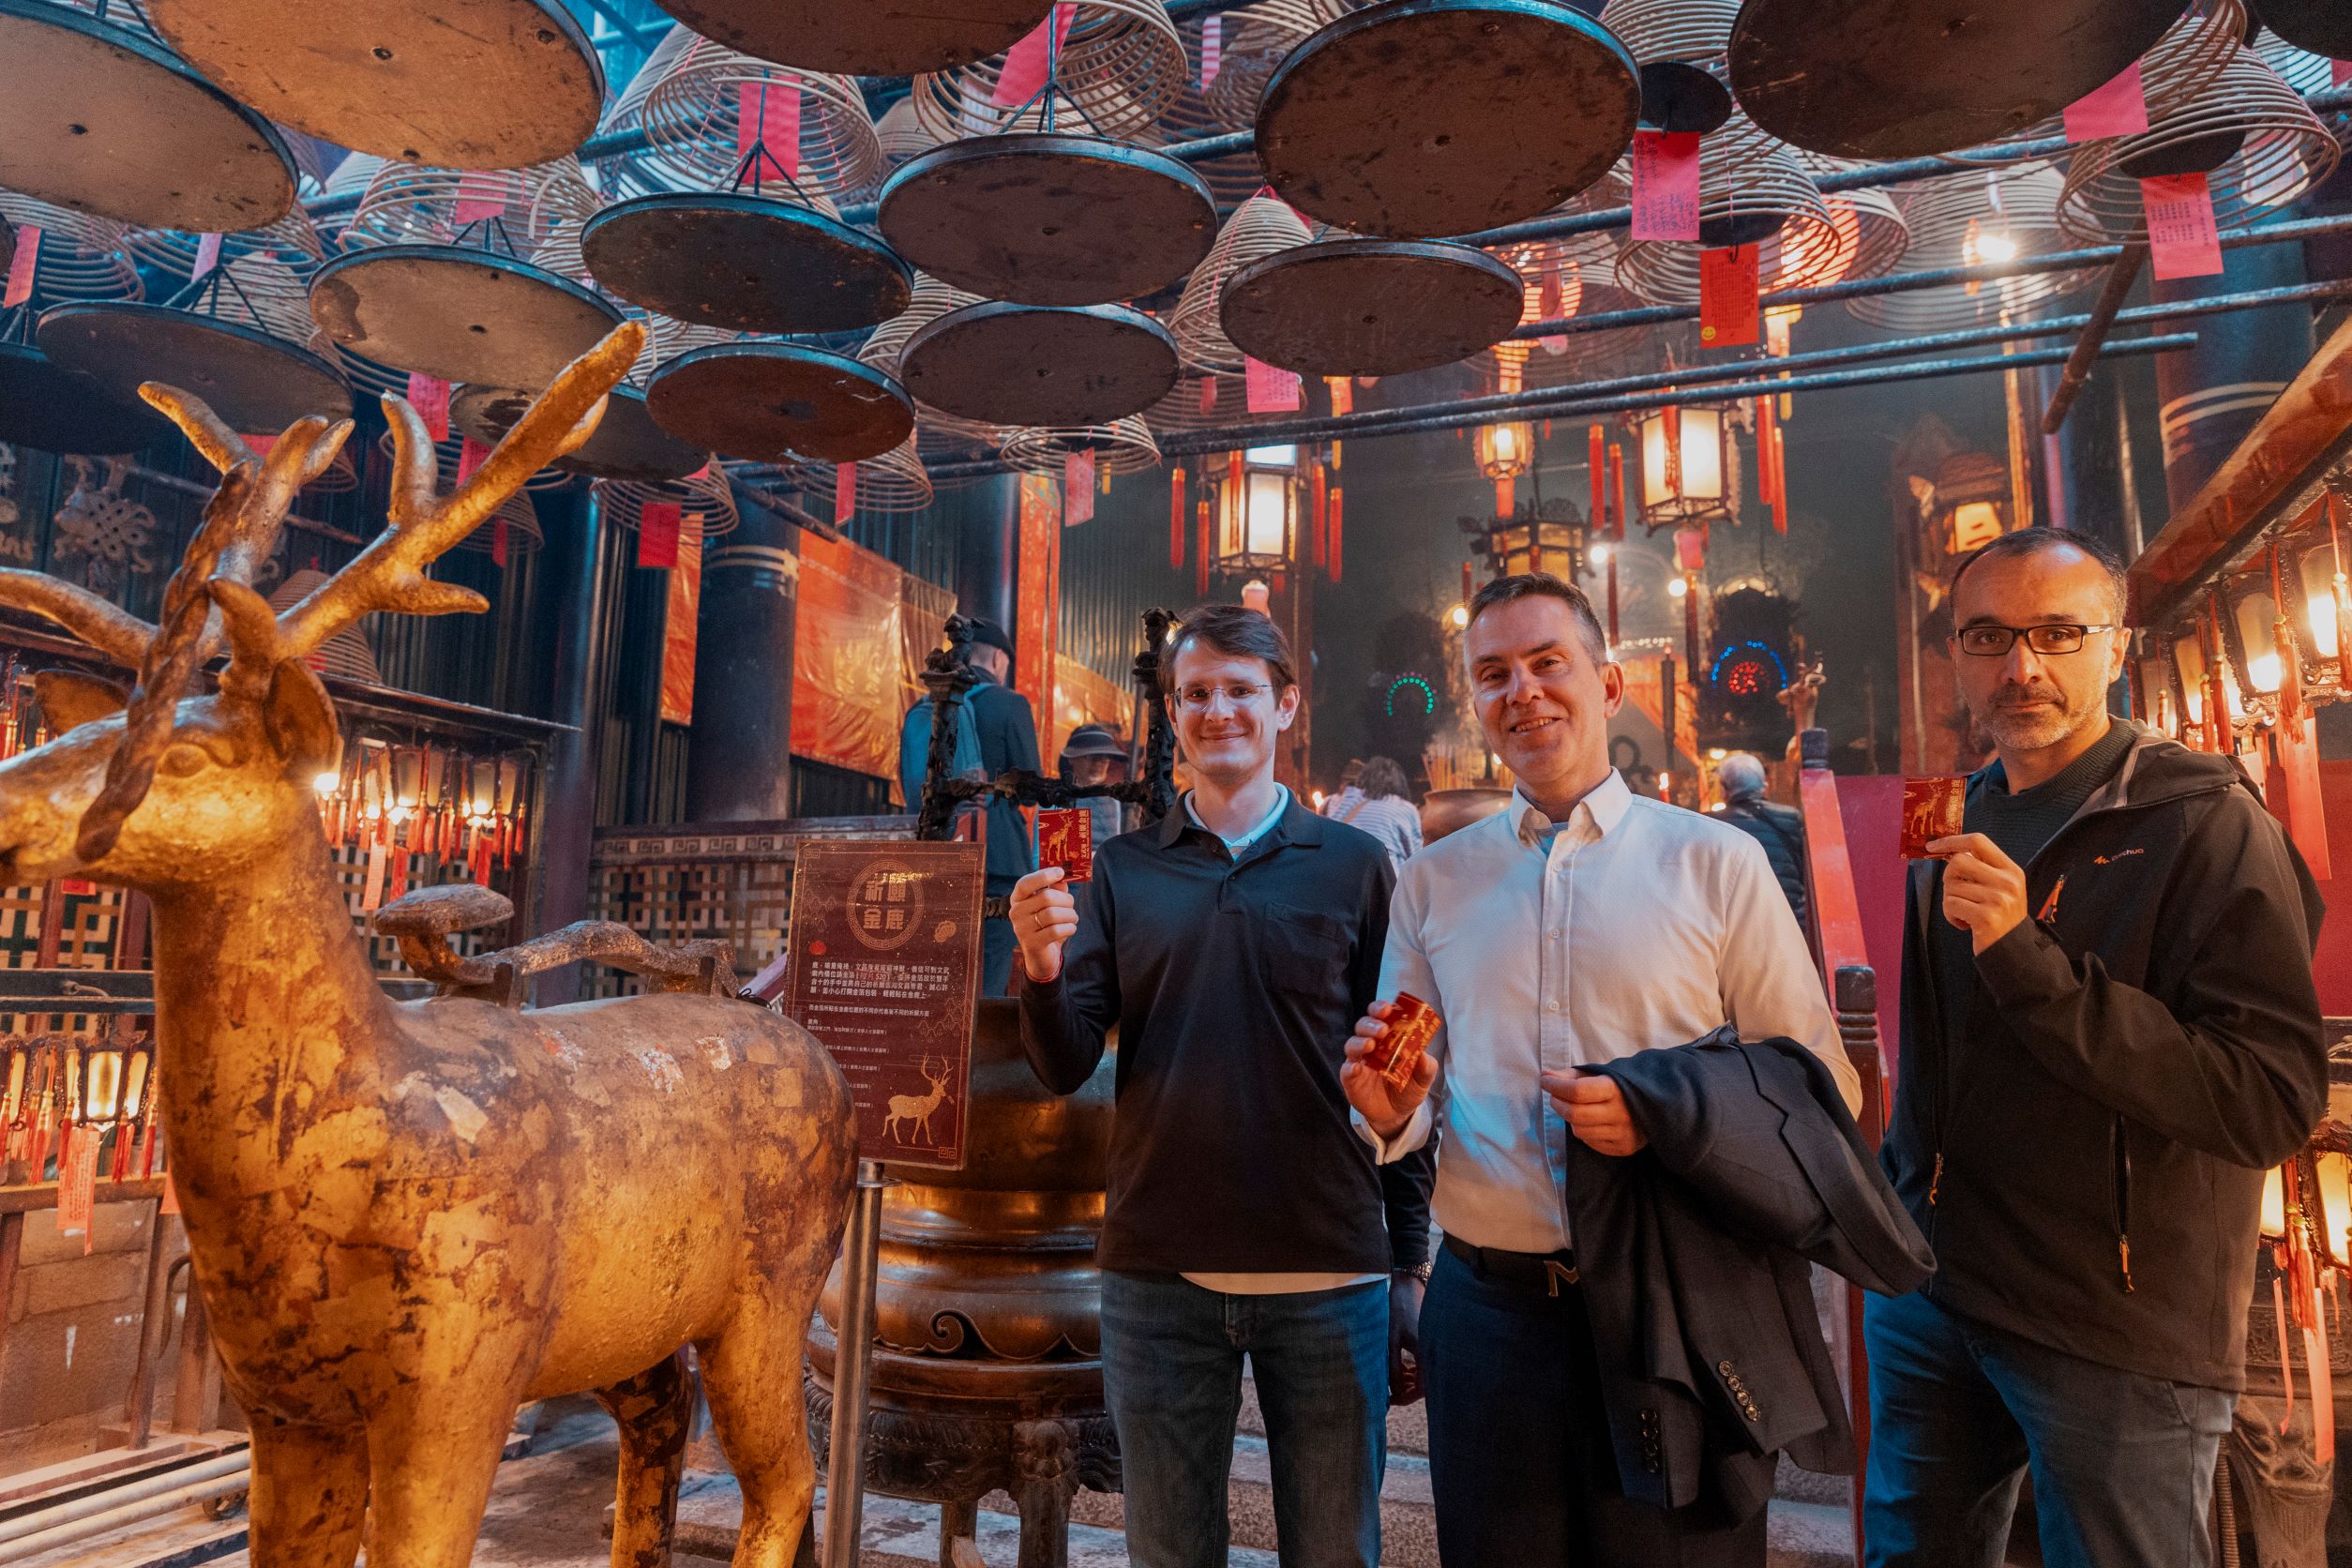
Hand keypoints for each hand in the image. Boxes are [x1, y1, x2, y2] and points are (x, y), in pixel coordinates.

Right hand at [1008, 866, 1077, 982]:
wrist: (1041, 955)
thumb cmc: (1046, 924)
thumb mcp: (1049, 904)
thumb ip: (1055, 889)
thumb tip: (1062, 876)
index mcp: (1017, 899)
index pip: (1025, 883)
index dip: (1043, 876)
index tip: (1060, 872)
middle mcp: (1015, 913)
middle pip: (1046, 897)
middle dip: (1066, 900)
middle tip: (1071, 906)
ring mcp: (1021, 929)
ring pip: (1053, 914)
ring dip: (1070, 915)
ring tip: (1073, 918)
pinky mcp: (1032, 944)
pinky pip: (1056, 930)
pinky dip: (1069, 928)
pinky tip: (1070, 929)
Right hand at [1340, 1000, 1437, 1138]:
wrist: (1398, 1115)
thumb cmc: (1408, 1088)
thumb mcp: (1424, 1078)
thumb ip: (1426, 1066)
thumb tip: (1423, 1053)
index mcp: (1388, 1038)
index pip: (1380, 1016)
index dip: (1381, 1008)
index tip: (1388, 1008)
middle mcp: (1371, 1046)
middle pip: (1364, 1026)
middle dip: (1372, 1023)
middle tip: (1383, 1029)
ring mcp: (1359, 1062)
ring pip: (1352, 1044)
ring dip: (1360, 1041)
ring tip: (1371, 1045)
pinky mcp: (1351, 1080)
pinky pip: (1346, 1071)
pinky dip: (1349, 1067)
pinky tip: (1356, 1068)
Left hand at [1388, 1272, 1426, 1406]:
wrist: (1408, 1285)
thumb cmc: (1398, 1310)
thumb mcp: (1391, 1340)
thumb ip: (1394, 1367)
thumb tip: (1394, 1391)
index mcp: (1426, 1353)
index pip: (1422, 1388)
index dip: (1407, 1397)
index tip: (1392, 1400)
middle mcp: (1434, 1352)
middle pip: (1426, 1383)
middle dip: (1408, 1390)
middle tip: (1391, 1392)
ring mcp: (1433, 1347)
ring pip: (1425, 1374)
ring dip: (1410, 1380)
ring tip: (1393, 1380)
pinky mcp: (1429, 1342)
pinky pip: (1425, 1363)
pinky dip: (1414, 1369)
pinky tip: (1402, 1368)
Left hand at [1543, 1070, 1646, 1156]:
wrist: (1656, 1104)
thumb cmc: (1620, 1087)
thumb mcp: (1599, 1074)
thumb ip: (1571, 1075)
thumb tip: (1545, 1075)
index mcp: (1616, 1089)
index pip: (1577, 1091)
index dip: (1556, 1087)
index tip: (1544, 1081)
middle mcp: (1621, 1113)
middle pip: (1575, 1114)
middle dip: (1557, 1103)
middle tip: (1554, 1096)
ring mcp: (1623, 1133)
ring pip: (1579, 1131)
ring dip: (1570, 1118)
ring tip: (1574, 1108)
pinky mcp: (1624, 1148)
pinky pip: (1590, 1142)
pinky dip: (1584, 1131)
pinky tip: (1590, 1122)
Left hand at [1930, 832, 2029, 953]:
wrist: (2013, 949)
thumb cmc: (2000, 916)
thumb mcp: (2000, 887)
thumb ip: (1981, 868)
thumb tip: (1948, 850)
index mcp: (2011, 870)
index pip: (1978, 841)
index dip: (1952, 841)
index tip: (1933, 846)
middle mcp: (2007, 882)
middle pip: (1959, 861)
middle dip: (1948, 877)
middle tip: (1957, 893)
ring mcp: (1998, 899)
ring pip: (1951, 886)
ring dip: (1950, 901)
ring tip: (1966, 912)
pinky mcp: (1985, 917)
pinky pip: (1950, 905)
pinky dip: (1950, 915)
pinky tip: (1964, 923)